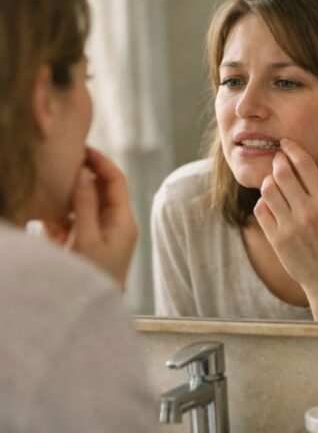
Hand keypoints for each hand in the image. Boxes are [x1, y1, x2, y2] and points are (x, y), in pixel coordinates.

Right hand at [44, 147, 137, 287]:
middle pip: (100, 191)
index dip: (100, 161)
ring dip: (66, 204)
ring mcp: (104, 234)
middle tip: (58, 171)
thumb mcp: (87, 238)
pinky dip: (63, 222)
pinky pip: (77, 224)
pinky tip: (48, 225)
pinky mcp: (91, 244)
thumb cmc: (94, 278)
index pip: (116, 180)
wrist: (93, 314)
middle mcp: (117, 224)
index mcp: (124, 220)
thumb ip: (85, 204)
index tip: (81, 148)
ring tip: (49, 205)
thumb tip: (84, 173)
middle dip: (78, 182)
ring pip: (85, 207)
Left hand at [253, 138, 317, 320]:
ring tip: (273, 181)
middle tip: (277, 158)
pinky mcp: (276, 239)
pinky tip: (270, 202)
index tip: (286, 143)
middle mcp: (308, 212)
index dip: (293, 149)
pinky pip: (261, 210)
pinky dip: (263, 201)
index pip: (305, 165)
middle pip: (282, 174)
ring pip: (268, 190)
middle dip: (277, 160)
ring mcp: (290, 226)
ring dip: (268, 180)